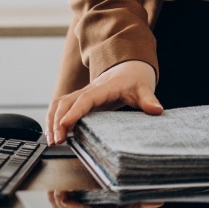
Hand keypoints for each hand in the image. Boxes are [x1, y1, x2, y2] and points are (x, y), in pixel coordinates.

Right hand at [47, 60, 161, 143]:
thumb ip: (149, 99)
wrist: (130, 66)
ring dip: (52, 120)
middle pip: (66, 102)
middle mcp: (89, 89)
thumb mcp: (144, 88)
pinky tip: (53, 132)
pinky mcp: (81, 99)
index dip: (74, 112)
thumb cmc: (135, 79)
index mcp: (104, 87)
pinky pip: (62, 106)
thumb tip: (156, 110)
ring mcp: (83, 93)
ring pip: (60, 103)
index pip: (85, 99)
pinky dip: (54, 118)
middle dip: (57, 121)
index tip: (64, 126)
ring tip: (52, 140)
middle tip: (56, 141)